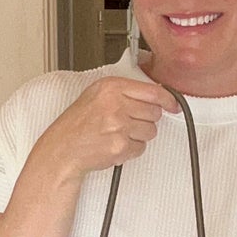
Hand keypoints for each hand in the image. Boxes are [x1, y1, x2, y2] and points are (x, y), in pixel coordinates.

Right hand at [39, 75, 176, 181]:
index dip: (168, 99)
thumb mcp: (96, 95)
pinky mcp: (121, 146)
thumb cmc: (78, 124)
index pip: (153, 91)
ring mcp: (119, 126)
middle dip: (146, 120)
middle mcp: (115, 104)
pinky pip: (141, 148)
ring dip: (139, 135)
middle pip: (155, 112)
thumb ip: (124, 92)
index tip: (173, 104)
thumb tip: (155, 95)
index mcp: (110, 87)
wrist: (64, 149)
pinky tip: (115, 144)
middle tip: (128, 122)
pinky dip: (131, 149)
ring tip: (119, 134)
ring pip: (151, 131)